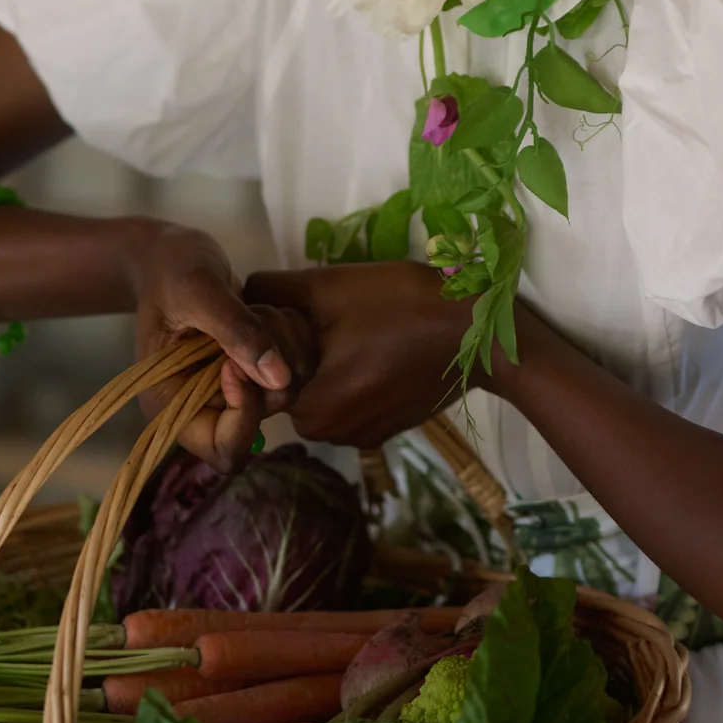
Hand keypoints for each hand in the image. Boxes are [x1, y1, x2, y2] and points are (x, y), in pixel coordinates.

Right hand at [120, 220, 317, 469]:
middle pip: (265, 418)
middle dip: (270, 369)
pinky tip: (269, 309)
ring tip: (258, 309)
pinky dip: (294, 336)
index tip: (235, 363)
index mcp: (174, 405)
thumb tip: (278, 379)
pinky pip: (297, 366)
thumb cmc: (170, 269)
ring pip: (287, 391)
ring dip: (284, 346)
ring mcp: (235, 389)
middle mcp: (206, 406)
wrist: (169, 254)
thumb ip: (236, 332)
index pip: (225, 450)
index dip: (244, 414)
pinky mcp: (256, 368)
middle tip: (255, 319)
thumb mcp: (198, 291)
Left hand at [239, 262, 474, 449]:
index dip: (271, 336)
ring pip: (321, 389)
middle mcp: (328, 434)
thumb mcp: (327, 287)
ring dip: (328, 360)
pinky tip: (381, 345)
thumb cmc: (400, 306)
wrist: (481, 335)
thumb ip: (270, 292)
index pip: (259, 375)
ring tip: (361, 326)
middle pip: (290, 382)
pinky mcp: (386, 428)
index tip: (298, 309)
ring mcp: (361, 435)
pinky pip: (351, 399)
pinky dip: (355, 374)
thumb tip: (241, 294)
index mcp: (308, 408)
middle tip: (334, 313)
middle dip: (300, 348)